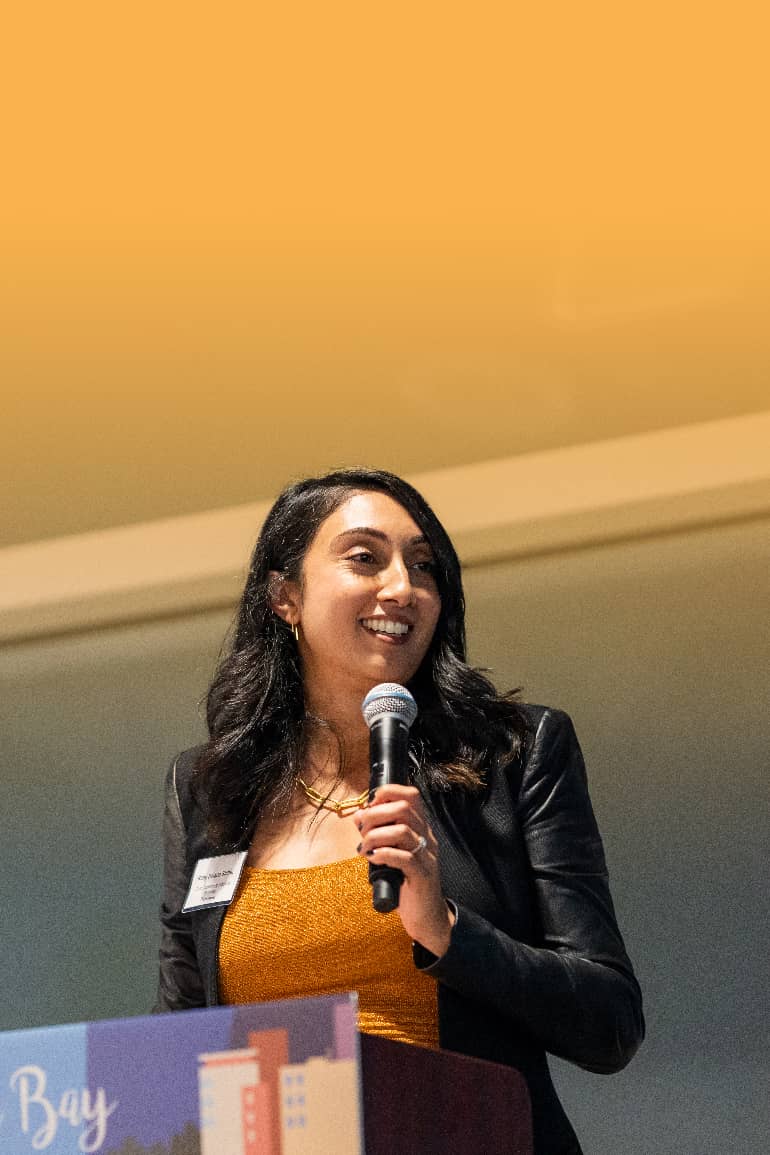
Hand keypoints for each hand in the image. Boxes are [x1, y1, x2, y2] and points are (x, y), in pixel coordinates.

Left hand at [356, 783, 454, 956]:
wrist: (428, 919)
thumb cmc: (406, 885)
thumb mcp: (393, 854)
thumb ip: (380, 835)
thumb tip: (359, 815)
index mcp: (421, 830)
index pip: (411, 796)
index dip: (388, 792)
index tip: (369, 806)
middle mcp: (427, 839)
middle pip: (404, 809)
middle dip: (375, 815)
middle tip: (362, 831)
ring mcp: (427, 857)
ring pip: (402, 831)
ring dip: (375, 836)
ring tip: (365, 848)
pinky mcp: (422, 877)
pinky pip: (404, 857)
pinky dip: (383, 854)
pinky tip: (374, 860)